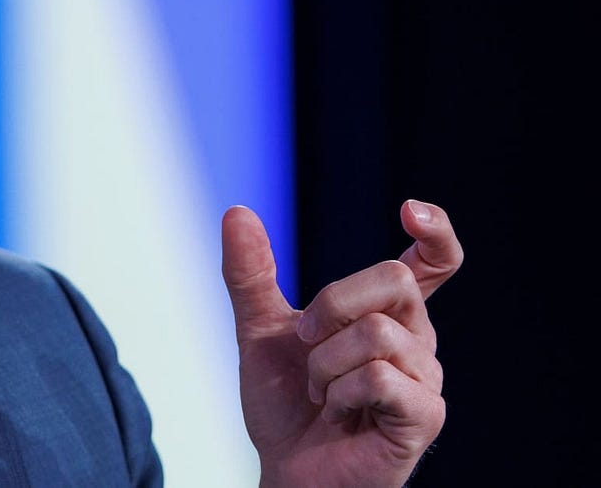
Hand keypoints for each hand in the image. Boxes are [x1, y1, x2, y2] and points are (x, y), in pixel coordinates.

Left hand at [222, 200, 462, 486]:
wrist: (286, 471)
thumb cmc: (285, 405)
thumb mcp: (259, 331)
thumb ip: (250, 274)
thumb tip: (236, 211)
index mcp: (386, 313)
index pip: (433, 262)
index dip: (435, 230)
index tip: (410, 209)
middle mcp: (415, 339)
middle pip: (391, 280)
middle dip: (330, 304)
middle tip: (305, 340)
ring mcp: (424, 378)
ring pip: (376, 333)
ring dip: (324, 364)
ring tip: (321, 393)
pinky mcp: (425, 415)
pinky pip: (379, 378)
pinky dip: (340, 393)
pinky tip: (337, 413)